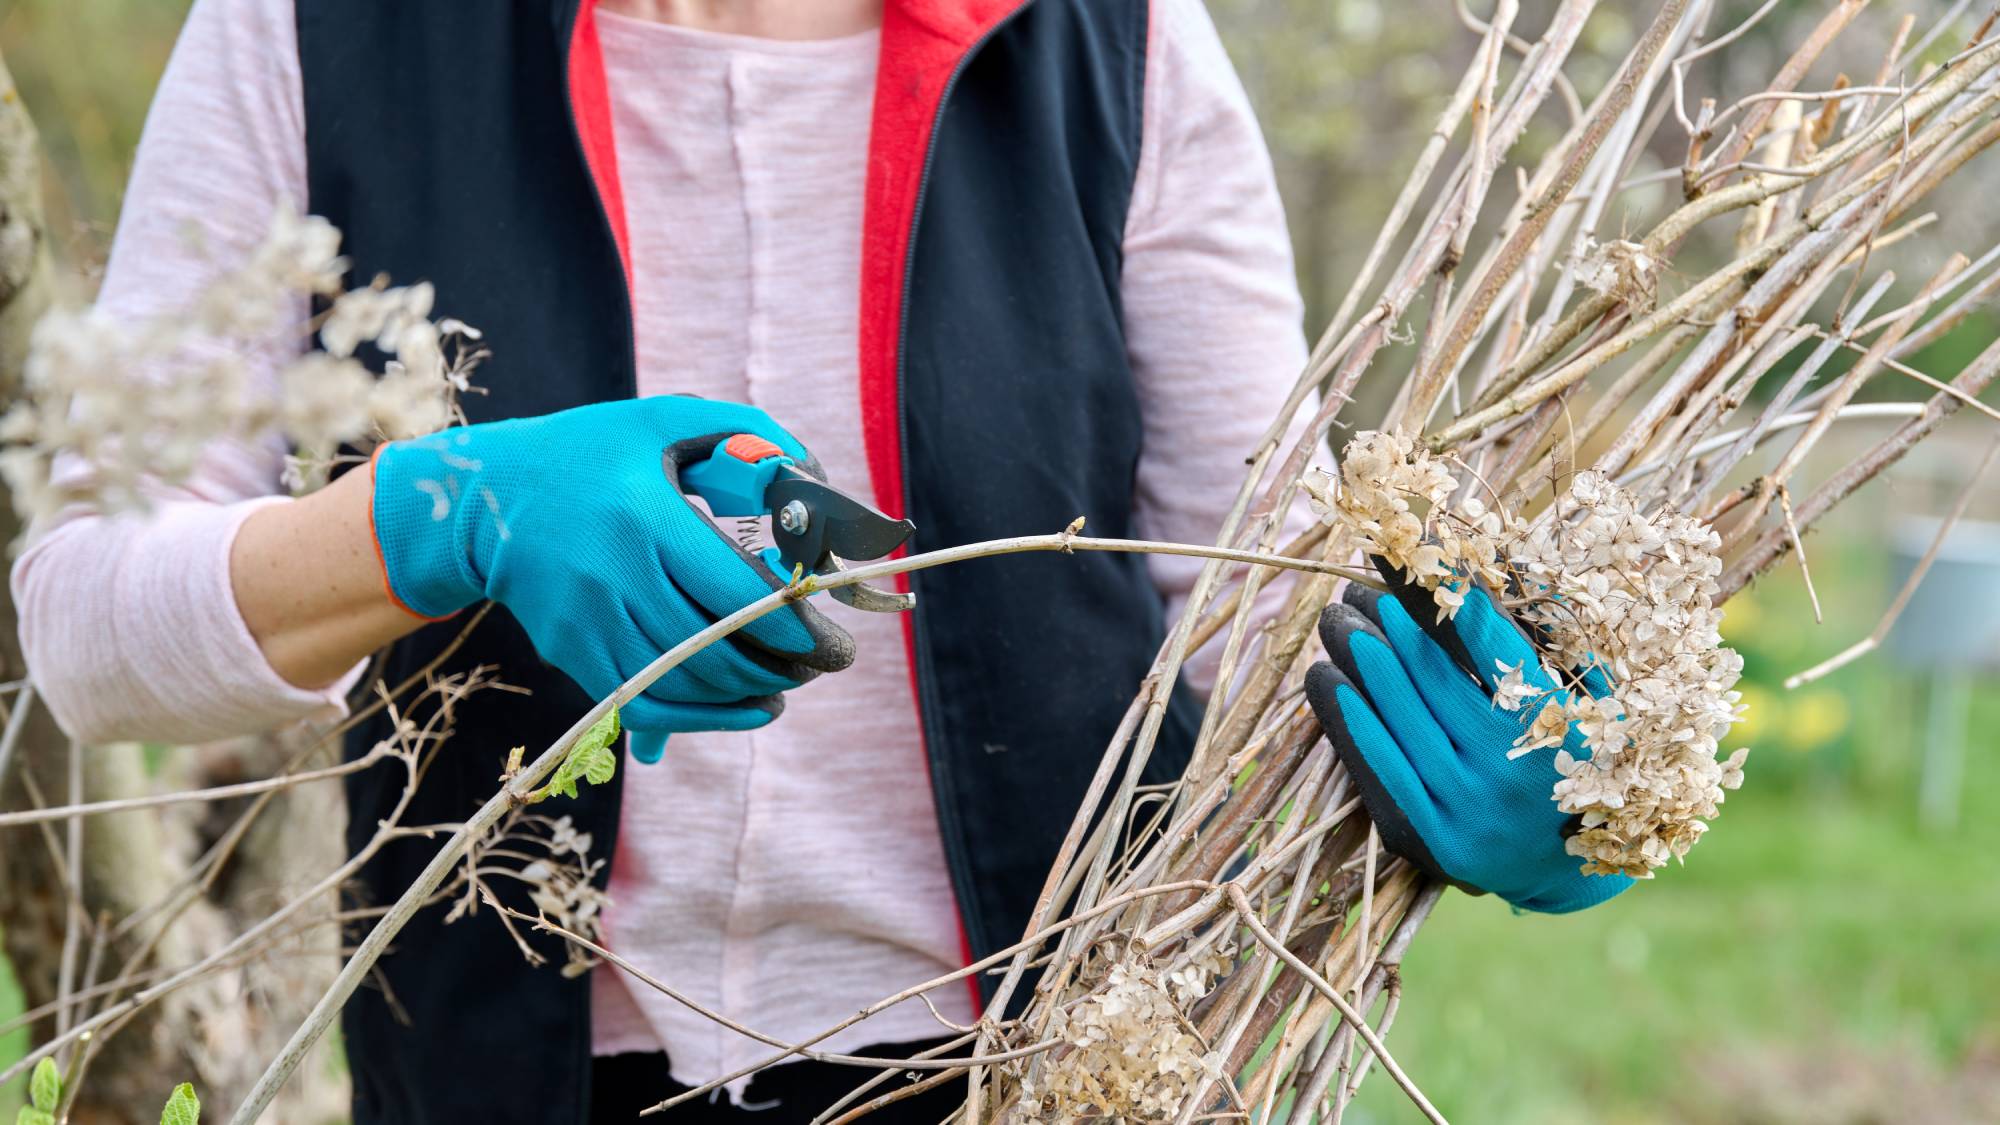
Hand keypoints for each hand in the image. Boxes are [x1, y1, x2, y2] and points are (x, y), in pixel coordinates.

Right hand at [369, 397, 853, 759]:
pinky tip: (746, 707)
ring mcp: (588, 624)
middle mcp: (613, 577)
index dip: (793, 627)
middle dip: (784, 667)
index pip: (734, 593)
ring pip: (684, 686)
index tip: (832, 640)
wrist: (486, 500)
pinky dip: (702, 717)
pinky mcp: (573, 654)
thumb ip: (749, 434)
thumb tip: (815, 478)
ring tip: (788, 683)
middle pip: (715, 650)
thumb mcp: (665, 421)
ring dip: (748, 696)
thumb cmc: (592, 452)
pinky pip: (646, 704)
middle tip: (824, 663)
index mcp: (644, 516)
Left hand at [1304, 568, 1632, 912]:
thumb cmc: (1584, 765)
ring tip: (1336, 618)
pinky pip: (1380, 766)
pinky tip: (1324, 677)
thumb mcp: (1594, 701)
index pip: (1491, 640)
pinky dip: (1347, 718)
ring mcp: (1471, 807)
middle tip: (1357, 586)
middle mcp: (1514, 767)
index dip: (1447, 593)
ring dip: (1359, 657)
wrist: (1573, 871)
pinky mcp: (1436, 839)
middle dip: (1390, 620)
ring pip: (1400, 714)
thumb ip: (1546, 641)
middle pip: (1434, 674)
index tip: (1413, 554)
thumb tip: (1480, 570)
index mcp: (1564, 725)